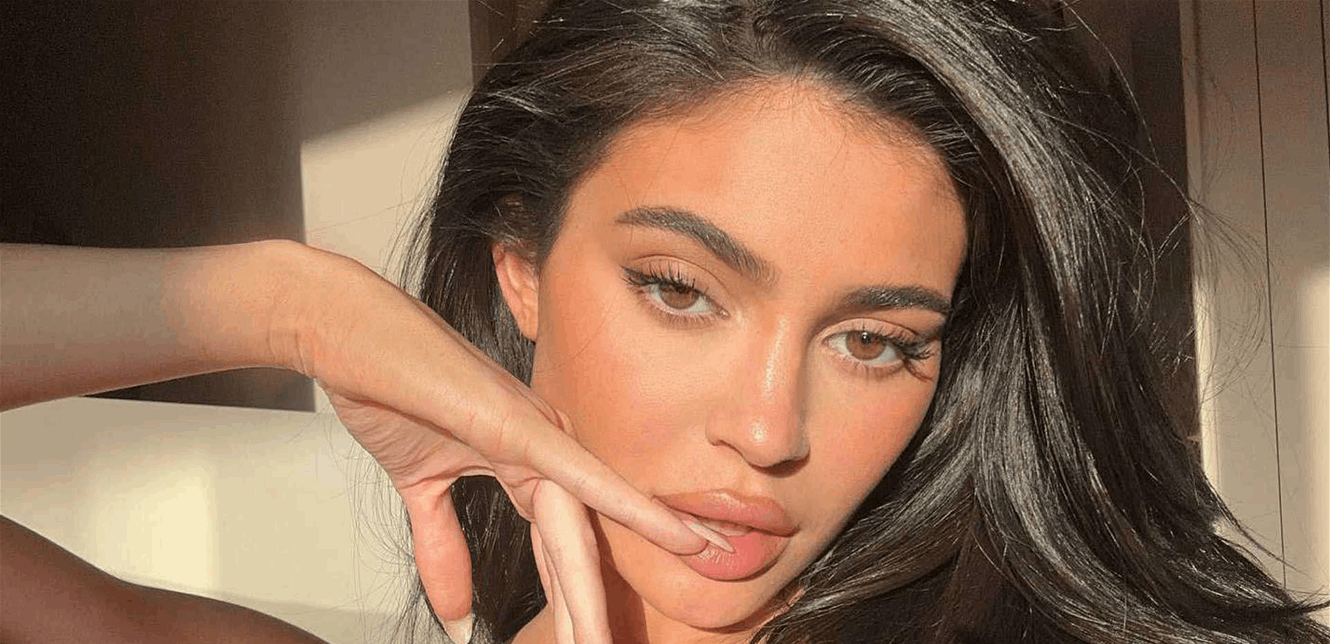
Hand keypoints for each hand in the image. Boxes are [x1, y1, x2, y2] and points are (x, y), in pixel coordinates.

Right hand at [277, 247, 718, 642]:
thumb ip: (443, 545)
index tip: (595, 641)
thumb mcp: (420, 488)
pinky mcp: (520, 426)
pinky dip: (629, 509)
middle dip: (589, 615)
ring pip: (580, 534)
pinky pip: (583, 477)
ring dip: (592, 597)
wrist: (350, 336)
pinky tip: (677, 537)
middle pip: (574, 554)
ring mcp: (538, 438)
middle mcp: (546, 453)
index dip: (579, 602)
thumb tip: (458, 610)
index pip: (558, 553)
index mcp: (528, 468)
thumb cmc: (389, 390)